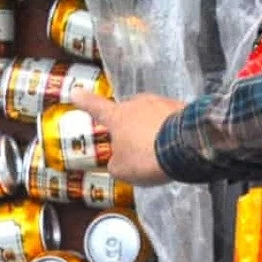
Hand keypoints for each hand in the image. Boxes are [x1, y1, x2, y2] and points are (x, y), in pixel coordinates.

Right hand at [70, 90, 185, 186]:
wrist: (186, 146)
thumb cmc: (146, 157)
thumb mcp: (122, 170)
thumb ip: (115, 163)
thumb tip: (118, 159)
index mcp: (117, 116)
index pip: (95, 106)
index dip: (84, 101)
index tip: (75, 91)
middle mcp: (137, 103)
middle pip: (127, 115)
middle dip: (130, 129)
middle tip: (137, 150)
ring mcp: (160, 101)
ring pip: (149, 116)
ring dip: (151, 130)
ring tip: (159, 152)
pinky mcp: (180, 106)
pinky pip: (169, 119)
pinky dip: (169, 130)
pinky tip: (175, 145)